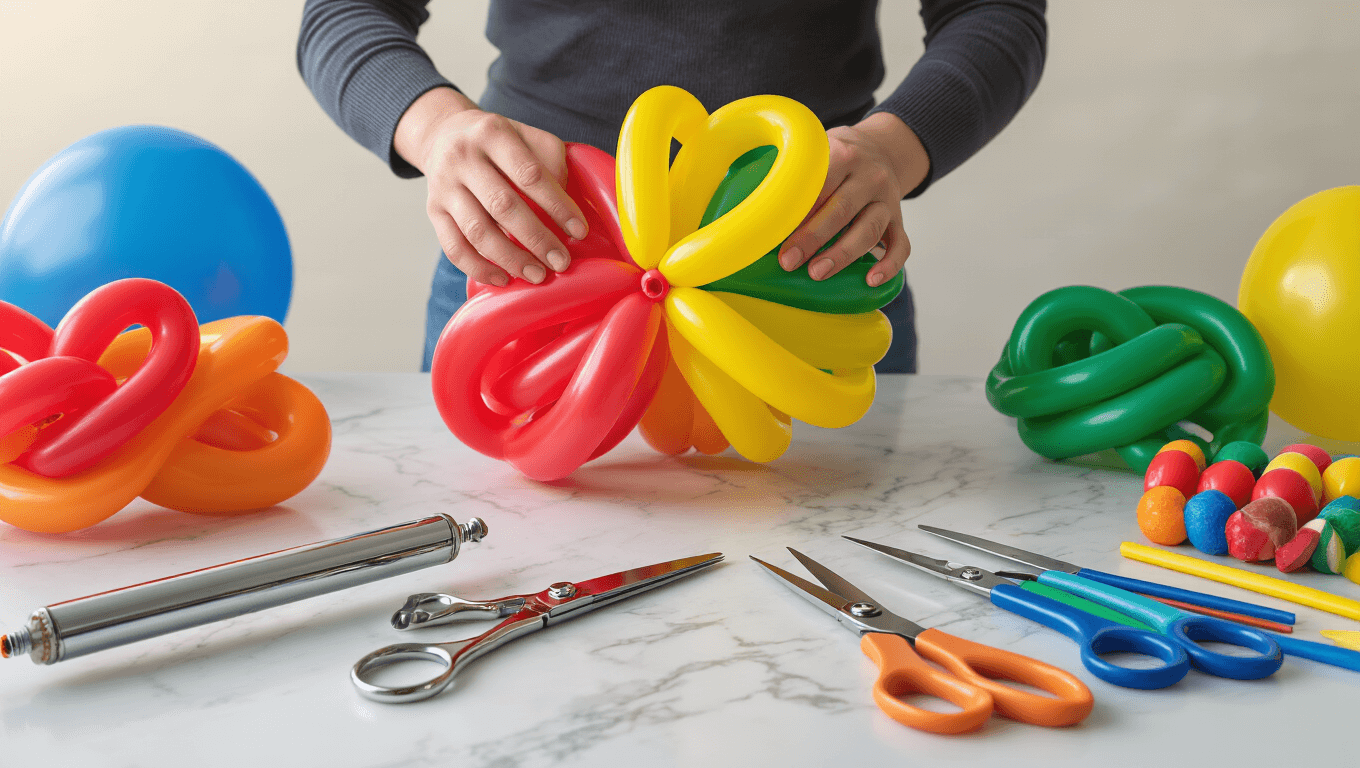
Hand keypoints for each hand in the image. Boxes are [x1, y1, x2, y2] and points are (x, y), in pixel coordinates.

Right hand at [394, 87, 588, 286]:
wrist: (444, 134)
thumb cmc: (498, 141)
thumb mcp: (526, 134)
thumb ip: (550, 159)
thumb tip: (566, 204)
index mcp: (493, 133)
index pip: (530, 174)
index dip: (557, 206)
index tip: (578, 231)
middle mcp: (463, 157)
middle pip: (503, 205)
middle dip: (536, 239)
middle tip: (560, 262)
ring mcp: (444, 185)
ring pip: (477, 231)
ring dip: (510, 259)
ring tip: (537, 275)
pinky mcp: (433, 210)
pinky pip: (454, 246)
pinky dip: (478, 267)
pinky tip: (503, 279)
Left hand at [777, 113, 929, 286]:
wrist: (880, 148)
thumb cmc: (833, 158)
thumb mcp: (814, 150)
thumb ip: (788, 169)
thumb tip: (738, 201)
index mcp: (842, 154)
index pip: (818, 184)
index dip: (796, 210)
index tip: (772, 234)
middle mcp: (869, 176)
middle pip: (841, 209)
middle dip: (813, 237)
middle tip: (788, 261)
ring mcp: (887, 199)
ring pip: (869, 230)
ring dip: (842, 254)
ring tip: (817, 273)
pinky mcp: (898, 220)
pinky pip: (901, 245)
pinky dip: (889, 264)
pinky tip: (871, 281)